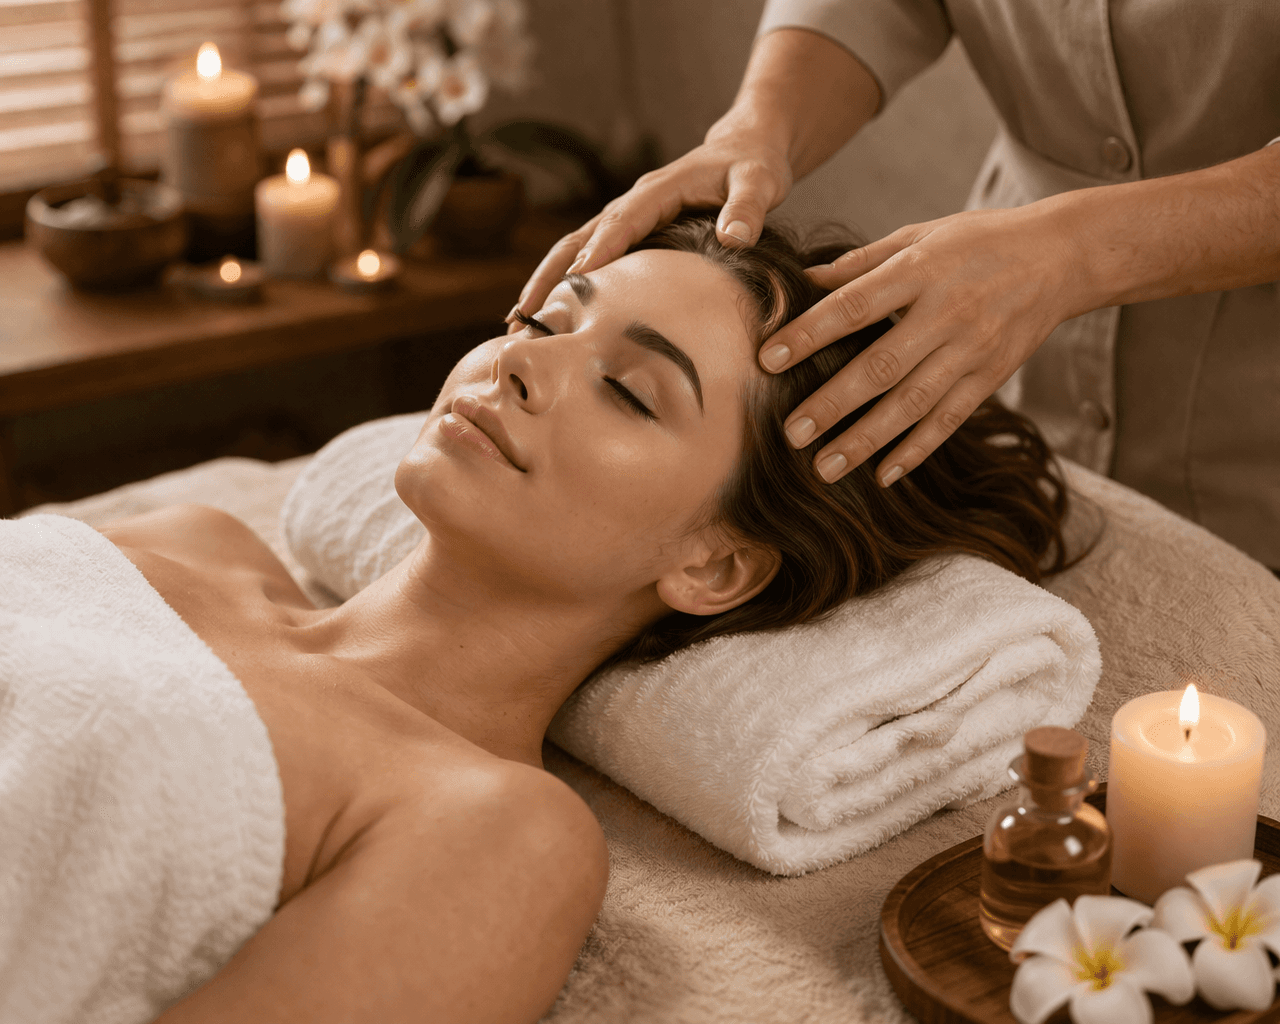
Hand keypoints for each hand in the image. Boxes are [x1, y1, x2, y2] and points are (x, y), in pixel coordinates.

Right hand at [508, 128, 792, 327]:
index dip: (600, 251)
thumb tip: (734, 237)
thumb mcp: (760, 182)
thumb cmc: (752, 168)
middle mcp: (632, 203)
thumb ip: (748, 208)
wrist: (745, 151)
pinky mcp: (626, 232)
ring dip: (544, 283)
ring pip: (573, 249)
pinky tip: (548, 312)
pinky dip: (562, 282)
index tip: (577, 282)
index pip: (622, 223)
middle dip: (548, 276)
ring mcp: (624, 218)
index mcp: (658, 191)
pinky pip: (585, 256)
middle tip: (523, 314)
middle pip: (578, 239)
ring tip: (518, 321)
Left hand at [759, 203, 1084, 484]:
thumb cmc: (978, 241)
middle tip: (790, 435)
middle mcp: (946, 315)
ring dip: (866, 441)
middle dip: (832, 404)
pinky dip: (916, 450)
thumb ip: (861, 262)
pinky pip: (949, 421)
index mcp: (920, 272)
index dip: (811, 333)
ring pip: (912, 405)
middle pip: (881, 366)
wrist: (1061, 257)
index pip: (855, 306)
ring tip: (824, 468)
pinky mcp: (990, 378)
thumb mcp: (920, 235)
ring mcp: (971, 351)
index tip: (768, 359)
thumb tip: (802, 280)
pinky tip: (883, 475)